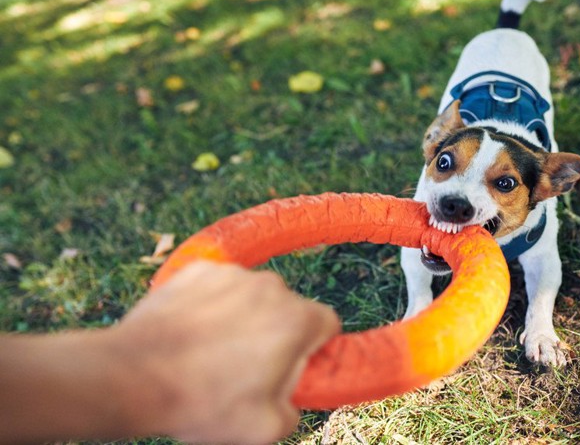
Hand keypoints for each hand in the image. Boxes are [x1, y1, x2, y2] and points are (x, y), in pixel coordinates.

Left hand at [114, 261, 340, 443]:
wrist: (133, 375)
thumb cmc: (202, 402)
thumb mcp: (264, 428)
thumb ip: (294, 409)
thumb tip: (292, 395)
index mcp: (296, 320)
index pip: (327, 323)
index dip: (314, 346)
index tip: (292, 364)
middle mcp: (270, 286)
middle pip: (288, 308)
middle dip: (276, 332)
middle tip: (246, 366)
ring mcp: (232, 273)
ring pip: (252, 296)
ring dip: (243, 317)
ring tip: (211, 352)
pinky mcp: (199, 269)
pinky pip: (219, 286)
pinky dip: (212, 304)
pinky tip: (191, 333)